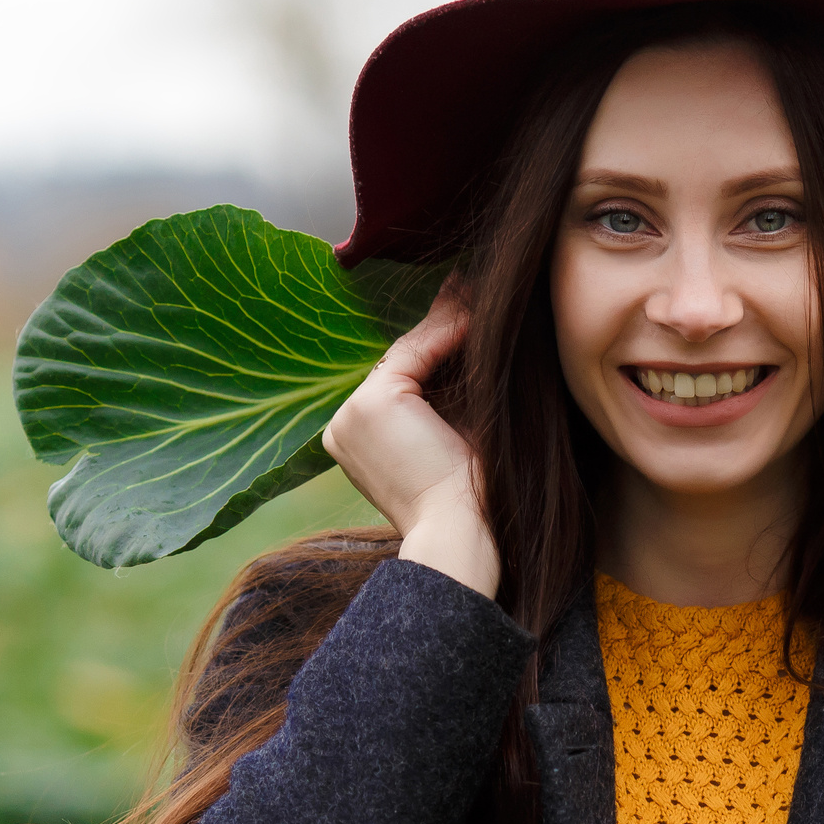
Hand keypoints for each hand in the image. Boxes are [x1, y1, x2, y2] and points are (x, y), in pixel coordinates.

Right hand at [322, 290, 500, 596]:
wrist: (461, 533)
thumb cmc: (470, 496)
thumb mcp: (455, 433)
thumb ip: (452, 389)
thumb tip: (468, 327)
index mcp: (357, 442)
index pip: (400, 381)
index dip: (434, 346)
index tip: (465, 315)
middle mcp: (343, 427)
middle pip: (399, 362)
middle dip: (439, 326)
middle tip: (470, 289)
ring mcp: (351, 414)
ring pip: (406, 353)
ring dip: (446, 322)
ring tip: (480, 295)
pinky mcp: (371, 404)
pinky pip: (415, 353)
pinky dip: (448, 331)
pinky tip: (478, 315)